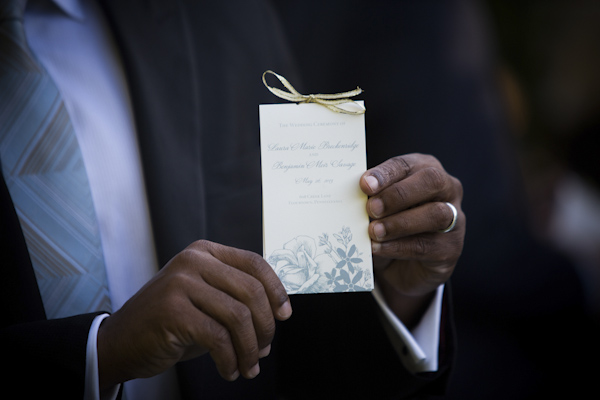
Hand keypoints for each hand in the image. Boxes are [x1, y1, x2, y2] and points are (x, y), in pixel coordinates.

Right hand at [97, 240, 291, 389]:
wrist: (121, 342)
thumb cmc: (169, 323)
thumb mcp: (206, 300)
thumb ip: (237, 299)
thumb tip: (277, 316)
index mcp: (205, 252)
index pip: (254, 263)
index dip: (276, 290)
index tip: (285, 314)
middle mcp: (193, 261)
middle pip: (251, 290)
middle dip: (265, 326)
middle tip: (264, 350)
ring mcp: (180, 283)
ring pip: (238, 316)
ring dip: (250, 349)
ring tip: (248, 366)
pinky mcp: (172, 310)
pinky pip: (218, 338)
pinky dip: (230, 360)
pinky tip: (228, 370)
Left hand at [360, 154, 463, 326]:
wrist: (400, 266)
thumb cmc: (387, 225)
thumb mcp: (376, 208)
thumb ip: (370, 198)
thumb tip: (350, 194)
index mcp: (423, 169)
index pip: (406, 165)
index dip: (386, 173)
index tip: (364, 184)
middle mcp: (446, 189)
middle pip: (431, 181)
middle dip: (398, 194)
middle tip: (371, 208)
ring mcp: (454, 219)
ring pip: (435, 214)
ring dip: (400, 223)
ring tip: (373, 231)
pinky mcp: (451, 248)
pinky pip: (428, 245)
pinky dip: (400, 247)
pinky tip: (379, 248)